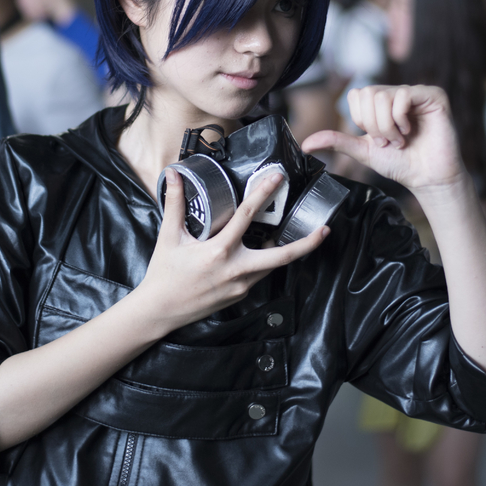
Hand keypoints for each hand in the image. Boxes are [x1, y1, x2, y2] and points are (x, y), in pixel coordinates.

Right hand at [132, 169, 327, 332]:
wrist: (160, 311)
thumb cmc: (164, 273)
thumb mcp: (169, 236)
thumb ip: (175, 203)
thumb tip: (173, 174)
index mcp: (219, 251)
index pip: (248, 216)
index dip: (263, 194)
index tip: (278, 179)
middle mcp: (236, 270)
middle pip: (281, 256)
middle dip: (306, 244)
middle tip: (325, 229)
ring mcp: (241, 286)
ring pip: (272, 266)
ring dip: (286, 251)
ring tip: (299, 235)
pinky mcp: (239, 295)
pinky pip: (258, 275)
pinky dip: (265, 263)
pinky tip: (264, 252)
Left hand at [300, 85, 465, 193]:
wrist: (426, 178)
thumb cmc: (400, 164)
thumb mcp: (363, 151)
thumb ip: (337, 142)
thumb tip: (305, 144)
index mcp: (381, 103)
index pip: (356, 95)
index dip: (361, 120)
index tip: (376, 139)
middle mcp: (397, 94)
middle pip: (367, 94)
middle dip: (373, 126)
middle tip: (389, 141)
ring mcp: (415, 93)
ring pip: (382, 96)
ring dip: (387, 126)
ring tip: (400, 139)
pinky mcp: (432, 96)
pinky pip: (403, 95)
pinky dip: (400, 119)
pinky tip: (411, 131)